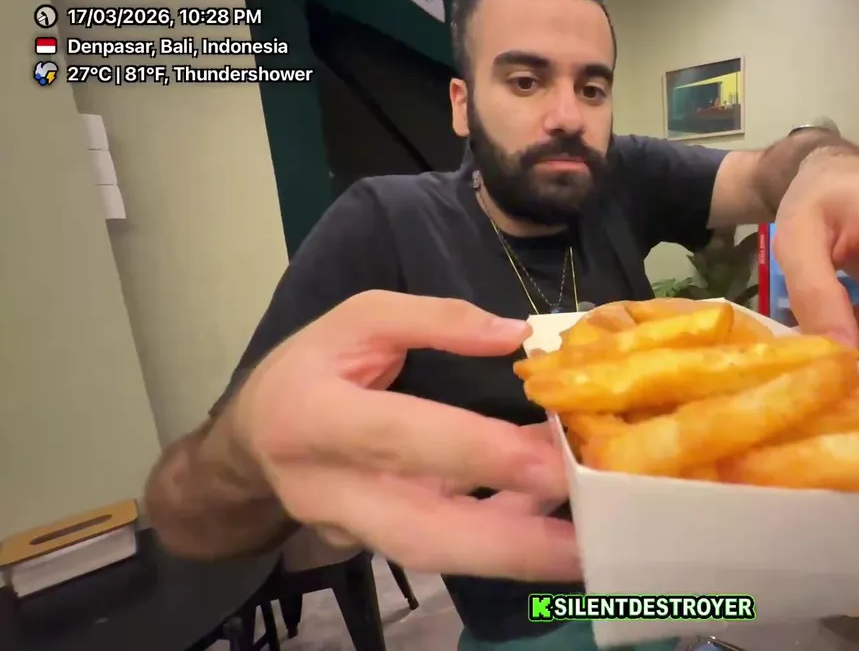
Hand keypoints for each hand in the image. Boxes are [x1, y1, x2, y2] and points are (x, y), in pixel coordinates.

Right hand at [224, 291, 578, 580]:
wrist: (251, 443)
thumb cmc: (309, 368)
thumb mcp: (357, 318)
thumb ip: (433, 318)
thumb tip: (515, 334)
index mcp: (315, 416)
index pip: (402, 436)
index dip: (477, 452)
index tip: (550, 461)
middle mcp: (331, 489)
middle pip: (423, 531)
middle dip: (509, 544)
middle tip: (587, 545)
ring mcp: (355, 529)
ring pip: (439, 555)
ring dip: (517, 557)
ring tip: (590, 550)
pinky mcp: (380, 546)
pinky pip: (448, 548)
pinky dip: (507, 539)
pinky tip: (561, 525)